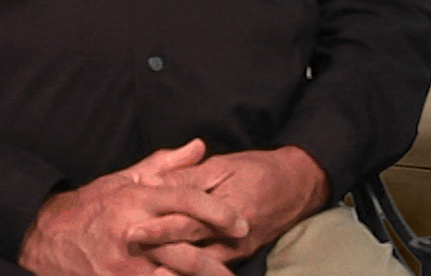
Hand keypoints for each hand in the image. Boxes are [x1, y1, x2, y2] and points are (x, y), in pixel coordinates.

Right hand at [18, 140, 247, 275]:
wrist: (46, 237)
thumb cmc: (90, 206)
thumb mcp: (125, 178)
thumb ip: (165, 164)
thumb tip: (199, 146)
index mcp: (137, 198)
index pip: (186, 200)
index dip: (217, 211)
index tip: (241, 223)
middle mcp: (132, 230)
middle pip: (184, 248)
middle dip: (216, 261)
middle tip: (239, 264)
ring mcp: (123, 263)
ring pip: (170, 274)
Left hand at [129, 146, 330, 264]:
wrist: (297, 186)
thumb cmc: (257, 170)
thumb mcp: (222, 165)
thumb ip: (187, 176)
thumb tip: (151, 182)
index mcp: (228, 207)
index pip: (188, 221)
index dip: (160, 227)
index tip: (133, 230)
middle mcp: (233, 236)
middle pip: (191, 249)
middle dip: (160, 254)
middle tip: (133, 253)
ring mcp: (237, 250)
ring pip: (201, 266)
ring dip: (174, 268)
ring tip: (148, 272)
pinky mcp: (239, 256)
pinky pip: (211, 268)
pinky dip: (191, 271)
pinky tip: (170, 273)